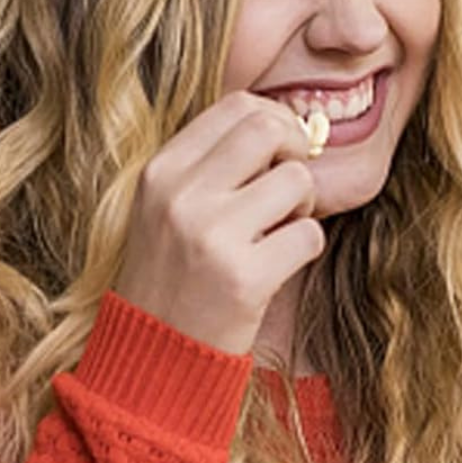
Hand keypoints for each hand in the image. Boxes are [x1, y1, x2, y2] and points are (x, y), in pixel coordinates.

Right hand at [112, 89, 324, 356]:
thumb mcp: (166, 208)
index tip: (280, 151)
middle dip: (296, 151)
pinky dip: (304, 249)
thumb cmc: (171, 278)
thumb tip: (282, 123)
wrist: (153, 357)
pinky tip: (276, 266)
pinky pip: (309, 235)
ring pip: (298, 181)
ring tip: (277, 233)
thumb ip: (212, 165)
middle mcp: (180, 196)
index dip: (275, 119)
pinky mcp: (243, 278)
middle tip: (290, 187)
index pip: (237, 105)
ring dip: (303, 207)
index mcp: (161, 171)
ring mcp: (210, 237)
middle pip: (270, 128)